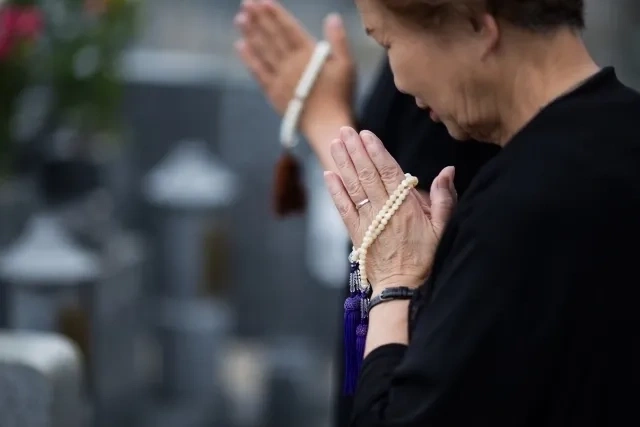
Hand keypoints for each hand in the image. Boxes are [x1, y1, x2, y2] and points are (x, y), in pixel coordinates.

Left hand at [234, 0, 355, 135]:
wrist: (327, 125)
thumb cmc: (340, 96)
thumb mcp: (347, 66)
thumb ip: (339, 40)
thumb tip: (332, 17)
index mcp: (309, 55)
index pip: (289, 29)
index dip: (276, 14)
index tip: (263, 1)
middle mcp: (291, 64)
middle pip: (272, 37)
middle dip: (259, 19)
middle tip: (246, 3)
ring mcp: (280, 78)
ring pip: (263, 52)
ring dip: (251, 34)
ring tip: (240, 19)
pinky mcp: (273, 92)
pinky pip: (258, 72)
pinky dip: (249, 58)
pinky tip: (241, 46)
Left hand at [324, 127, 456, 293]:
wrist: (402, 287)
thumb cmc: (426, 257)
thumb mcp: (443, 228)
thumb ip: (445, 198)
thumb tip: (448, 171)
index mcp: (406, 206)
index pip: (389, 172)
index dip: (376, 151)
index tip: (366, 134)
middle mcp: (384, 210)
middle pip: (367, 174)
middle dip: (355, 150)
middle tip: (345, 130)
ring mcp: (367, 221)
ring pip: (353, 186)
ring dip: (343, 163)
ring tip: (336, 143)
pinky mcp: (356, 233)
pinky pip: (343, 208)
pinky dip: (335, 190)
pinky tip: (329, 174)